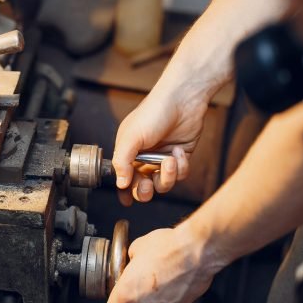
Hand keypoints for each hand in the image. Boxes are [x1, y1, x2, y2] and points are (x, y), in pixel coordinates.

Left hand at [100, 223, 222, 302]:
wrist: (197, 251)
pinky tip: (174, 274)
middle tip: (139, 278)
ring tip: (159, 272)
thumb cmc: (166, 247)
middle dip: (134, 297)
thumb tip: (133, 259)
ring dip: (153, 294)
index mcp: (127, 293)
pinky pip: (170, 301)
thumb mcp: (136, 247)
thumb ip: (130, 260)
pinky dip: (170, 291)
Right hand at [113, 90, 207, 204]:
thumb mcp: (131, 138)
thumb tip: (119, 184)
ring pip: (163, 184)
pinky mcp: (180, 158)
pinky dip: (181, 167)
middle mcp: (144, 158)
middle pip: (142, 187)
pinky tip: (179, 152)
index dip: (124, 191)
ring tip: (169, 160)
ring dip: (166, 176)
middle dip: (144, 190)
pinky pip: (180, 175)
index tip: (126, 201)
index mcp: (128, 153)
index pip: (123, 178)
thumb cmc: (152, 114)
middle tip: (146, 185)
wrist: (183, 100)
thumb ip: (122, 162)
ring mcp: (163, 159)